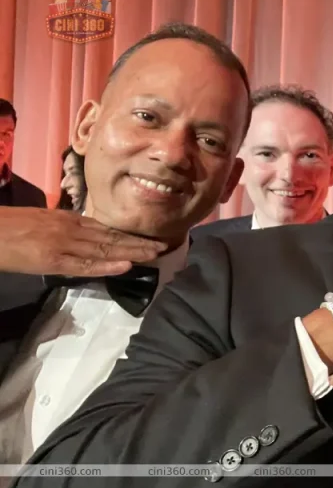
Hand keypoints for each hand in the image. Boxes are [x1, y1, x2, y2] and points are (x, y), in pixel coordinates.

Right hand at [0, 206, 167, 275]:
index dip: (129, 235)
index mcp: (69, 220)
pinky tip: (126, 267)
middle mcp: (71, 229)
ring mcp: (64, 244)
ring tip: (154, 254)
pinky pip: (84, 265)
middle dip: (138, 243)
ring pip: (104, 249)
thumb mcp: (44, 221)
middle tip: (163, 246)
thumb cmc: (11, 227)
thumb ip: (66, 227)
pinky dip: (106, 266)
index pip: (106, 228)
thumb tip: (86, 234)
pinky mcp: (53, 260)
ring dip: (131, 252)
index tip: (149, 239)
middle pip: (111, 237)